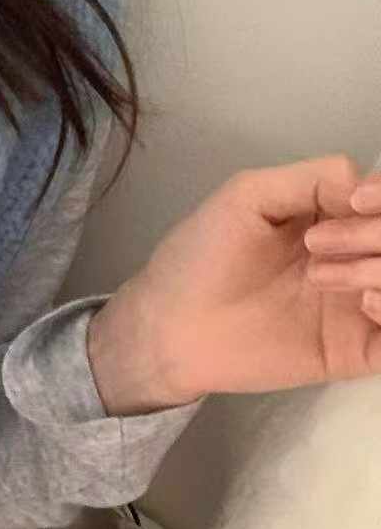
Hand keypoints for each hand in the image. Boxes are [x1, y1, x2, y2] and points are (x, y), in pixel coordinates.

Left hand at [127, 155, 380, 401]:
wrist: (169, 328)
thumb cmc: (200, 258)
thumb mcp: (250, 196)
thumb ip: (314, 178)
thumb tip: (369, 187)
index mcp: (340, 218)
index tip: (353, 204)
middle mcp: (361, 258)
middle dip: (380, 234)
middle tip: (316, 246)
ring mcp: (363, 306)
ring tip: (326, 279)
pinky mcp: (357, 351)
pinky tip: (366, 303)